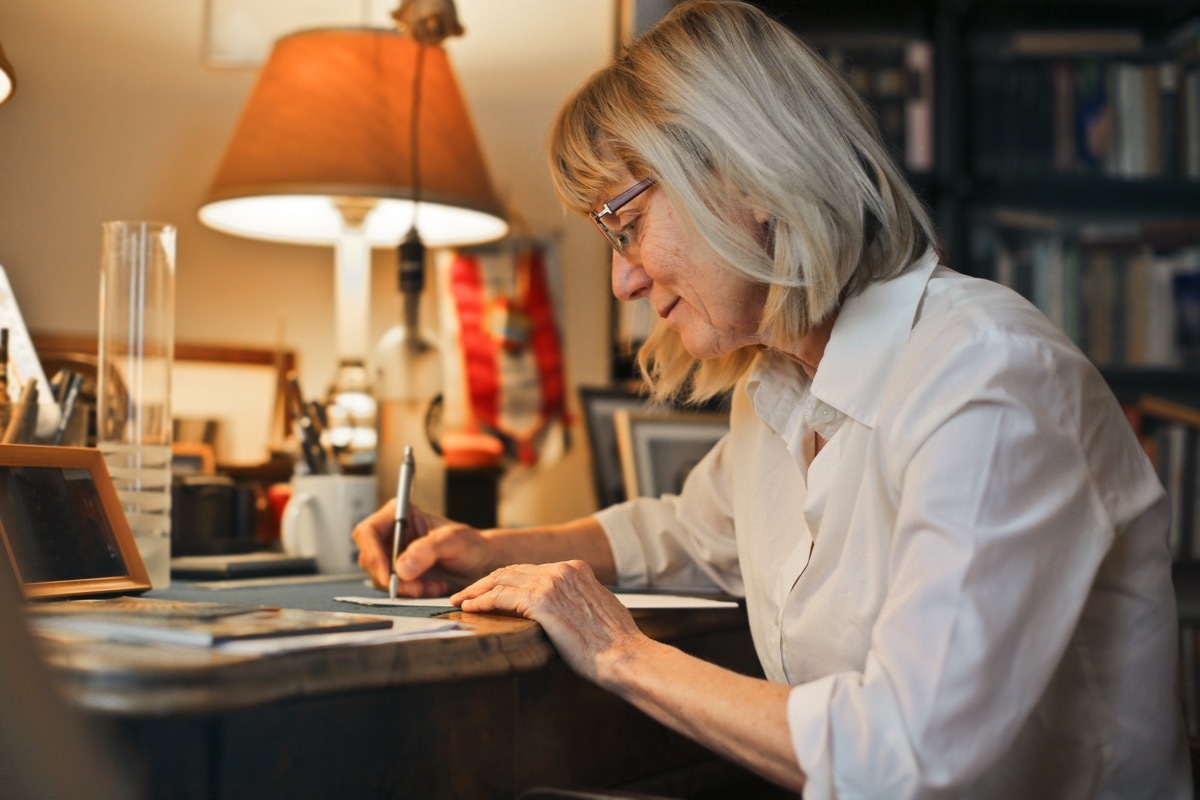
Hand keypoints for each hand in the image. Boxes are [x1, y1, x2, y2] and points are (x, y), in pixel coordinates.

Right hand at [352, 502, 492, 596]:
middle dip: (390, 577)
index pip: (368, 531)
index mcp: (400, 514)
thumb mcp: (454, 542)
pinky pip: (392, 588)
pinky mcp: (399, 573)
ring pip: (379, 577)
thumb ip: (427, 550)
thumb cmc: (471, 545)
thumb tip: (401, 568)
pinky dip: (410, 593)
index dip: (372, 554)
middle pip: (369, 557)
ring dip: (404, 588)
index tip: (388, 576)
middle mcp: (392, 533)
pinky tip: (432, 588)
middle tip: (416, 588)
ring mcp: (393, 554)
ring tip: (434, 586)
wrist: (481, 564)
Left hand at [450, 560, 647, 683]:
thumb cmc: (614, 642)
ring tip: (461, 600)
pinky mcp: (542, 601)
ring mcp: (551, 582)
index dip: (505, 579)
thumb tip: (564, 608)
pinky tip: (470, 608)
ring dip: (477, 590)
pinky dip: (482, 601)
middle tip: (466, 593)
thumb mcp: (598, 607)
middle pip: (512, 570)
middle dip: (485, 581)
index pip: (530, 569)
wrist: (623, 654)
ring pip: (501, 579)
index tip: (490, 589)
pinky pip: (501, 596)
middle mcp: (563, 569)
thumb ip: (578, 598)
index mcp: (576, 568)